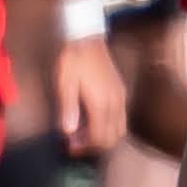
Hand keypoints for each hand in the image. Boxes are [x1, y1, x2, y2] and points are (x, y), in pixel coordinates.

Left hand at [53, 37, 128, 157]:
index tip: (69, 147)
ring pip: (119, 131)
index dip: (84, 147)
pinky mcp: (120, 93)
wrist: (86, 38)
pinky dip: (108, 127)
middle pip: (111, 139)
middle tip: (74, 143)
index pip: (99, 138)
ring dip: (102, 138)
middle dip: (93, 146)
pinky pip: (120, 119)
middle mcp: (115, 103)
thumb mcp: (65, 84)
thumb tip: (68, 132)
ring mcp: (120, 98)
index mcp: (101, 103)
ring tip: (82, 134)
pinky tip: (92, 121)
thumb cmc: (73, 60)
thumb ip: (68, 109)